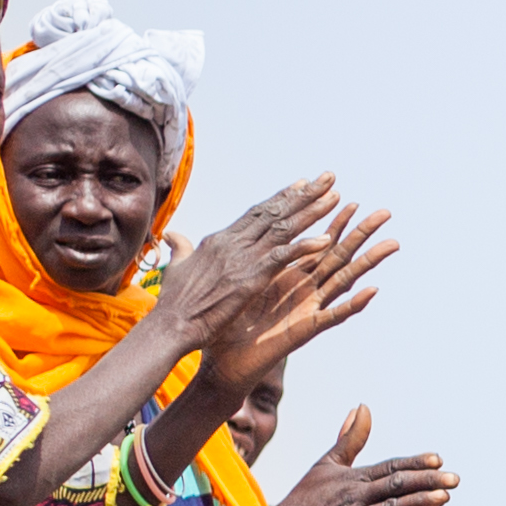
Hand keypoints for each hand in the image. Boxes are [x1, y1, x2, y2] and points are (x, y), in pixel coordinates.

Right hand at [143, 174, 334, 355]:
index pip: (256, 213)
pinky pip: (282, 256)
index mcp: (219, 241)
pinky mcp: (250, 278)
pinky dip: (305, 246)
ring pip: (282, 227)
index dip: (281, 198)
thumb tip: (174, 234)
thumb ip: (181, 248)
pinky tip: (326, 240)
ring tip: (335, 197)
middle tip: (328, 178)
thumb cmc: (174, 304)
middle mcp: (231, 243)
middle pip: (274, 212)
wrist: (170, 326)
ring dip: (311, 211)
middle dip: (303, 194)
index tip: (302, 184)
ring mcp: (241, 259)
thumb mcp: (178, 268)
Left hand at [192, 197, 399, 403]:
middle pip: (339, 256)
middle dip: (361, 233)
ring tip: (392, 243)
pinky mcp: (306, 330)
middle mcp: (305, 290)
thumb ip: (233, 259)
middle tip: (384, 212)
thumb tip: (217, 234)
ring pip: (345, 280)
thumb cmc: (225, 326)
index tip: (344, 197)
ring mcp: (309, 309)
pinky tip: (372, 290)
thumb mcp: (228, 282)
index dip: (331, 221)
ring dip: (369, 262)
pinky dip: (353, 304)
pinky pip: (334, 316)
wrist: (221, 363)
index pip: (316, 244)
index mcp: (289, 276)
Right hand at [259, 405, 454, 505]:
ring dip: (419, 504)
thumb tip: (361, 408)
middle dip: (427, 481)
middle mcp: (357, 497)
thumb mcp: (327, 464)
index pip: (391, 467)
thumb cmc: (306, 498)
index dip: (415, 463)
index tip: (438, 459)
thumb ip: (350, 438)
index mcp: (354, 478)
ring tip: (444, 499)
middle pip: (396, 485)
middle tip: (454, 479)